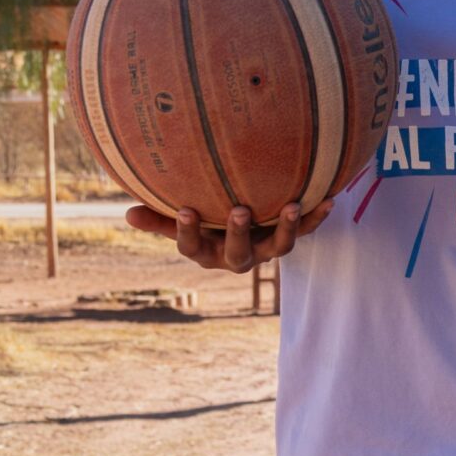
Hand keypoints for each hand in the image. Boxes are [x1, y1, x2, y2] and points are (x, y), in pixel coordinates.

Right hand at [124, 200, 330, 273]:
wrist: (241, 229)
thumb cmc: (202, 220)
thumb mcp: (181, 221)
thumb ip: (158, 218)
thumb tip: (126, 214)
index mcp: (205, 252)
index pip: (192, 246)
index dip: (188, 231)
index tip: (186, 210)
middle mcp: (237, 256)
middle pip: (238, 253)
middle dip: (238, 233)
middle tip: (239, 210)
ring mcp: (265, 249)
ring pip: (278, 247)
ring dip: (288, 228)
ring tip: (293, 206)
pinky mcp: (287, 239)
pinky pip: (307, 231)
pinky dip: (317, 218)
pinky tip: (329, 199)